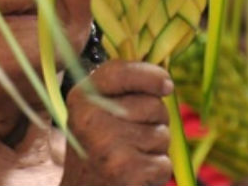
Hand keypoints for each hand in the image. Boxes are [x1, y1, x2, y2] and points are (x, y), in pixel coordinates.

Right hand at [59, 60, 172, 185]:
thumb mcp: (97, 112)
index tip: (166, 85)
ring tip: (131, 156)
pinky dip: (156, 172)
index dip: (150, 75)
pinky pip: (164, 163)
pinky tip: (135, 175)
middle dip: (155, 120)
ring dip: (155, 148)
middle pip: (153, 105)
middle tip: (133, 136)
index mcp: (81, 98)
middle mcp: (89, 119)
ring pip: (162, 134)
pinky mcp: (125, 171)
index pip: (121, 72)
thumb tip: (165, 82)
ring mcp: (107, 146)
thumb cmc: (99, 148)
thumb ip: (122, 89)